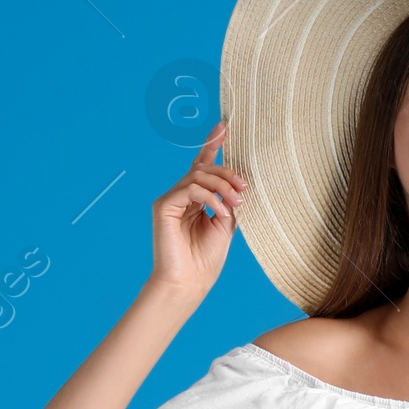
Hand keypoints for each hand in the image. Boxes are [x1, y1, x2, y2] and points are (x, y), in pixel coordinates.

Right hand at [149, 120, 246, 298]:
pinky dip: (210, 198)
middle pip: (204, 169)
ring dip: (222, 186)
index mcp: (195, 199)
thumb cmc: (206, 259)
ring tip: (236, 203)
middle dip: (227, 174)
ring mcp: (171, 199)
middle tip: (244, 188)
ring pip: (198, 176)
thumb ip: (227, 201)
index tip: (224, 126)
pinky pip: (190, 189)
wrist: (190, 282)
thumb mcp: (225, 225)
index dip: (212, 145)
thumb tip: (235, 184)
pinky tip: (221, 213)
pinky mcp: (164, 206)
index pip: (203, 166)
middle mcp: (181, 195)